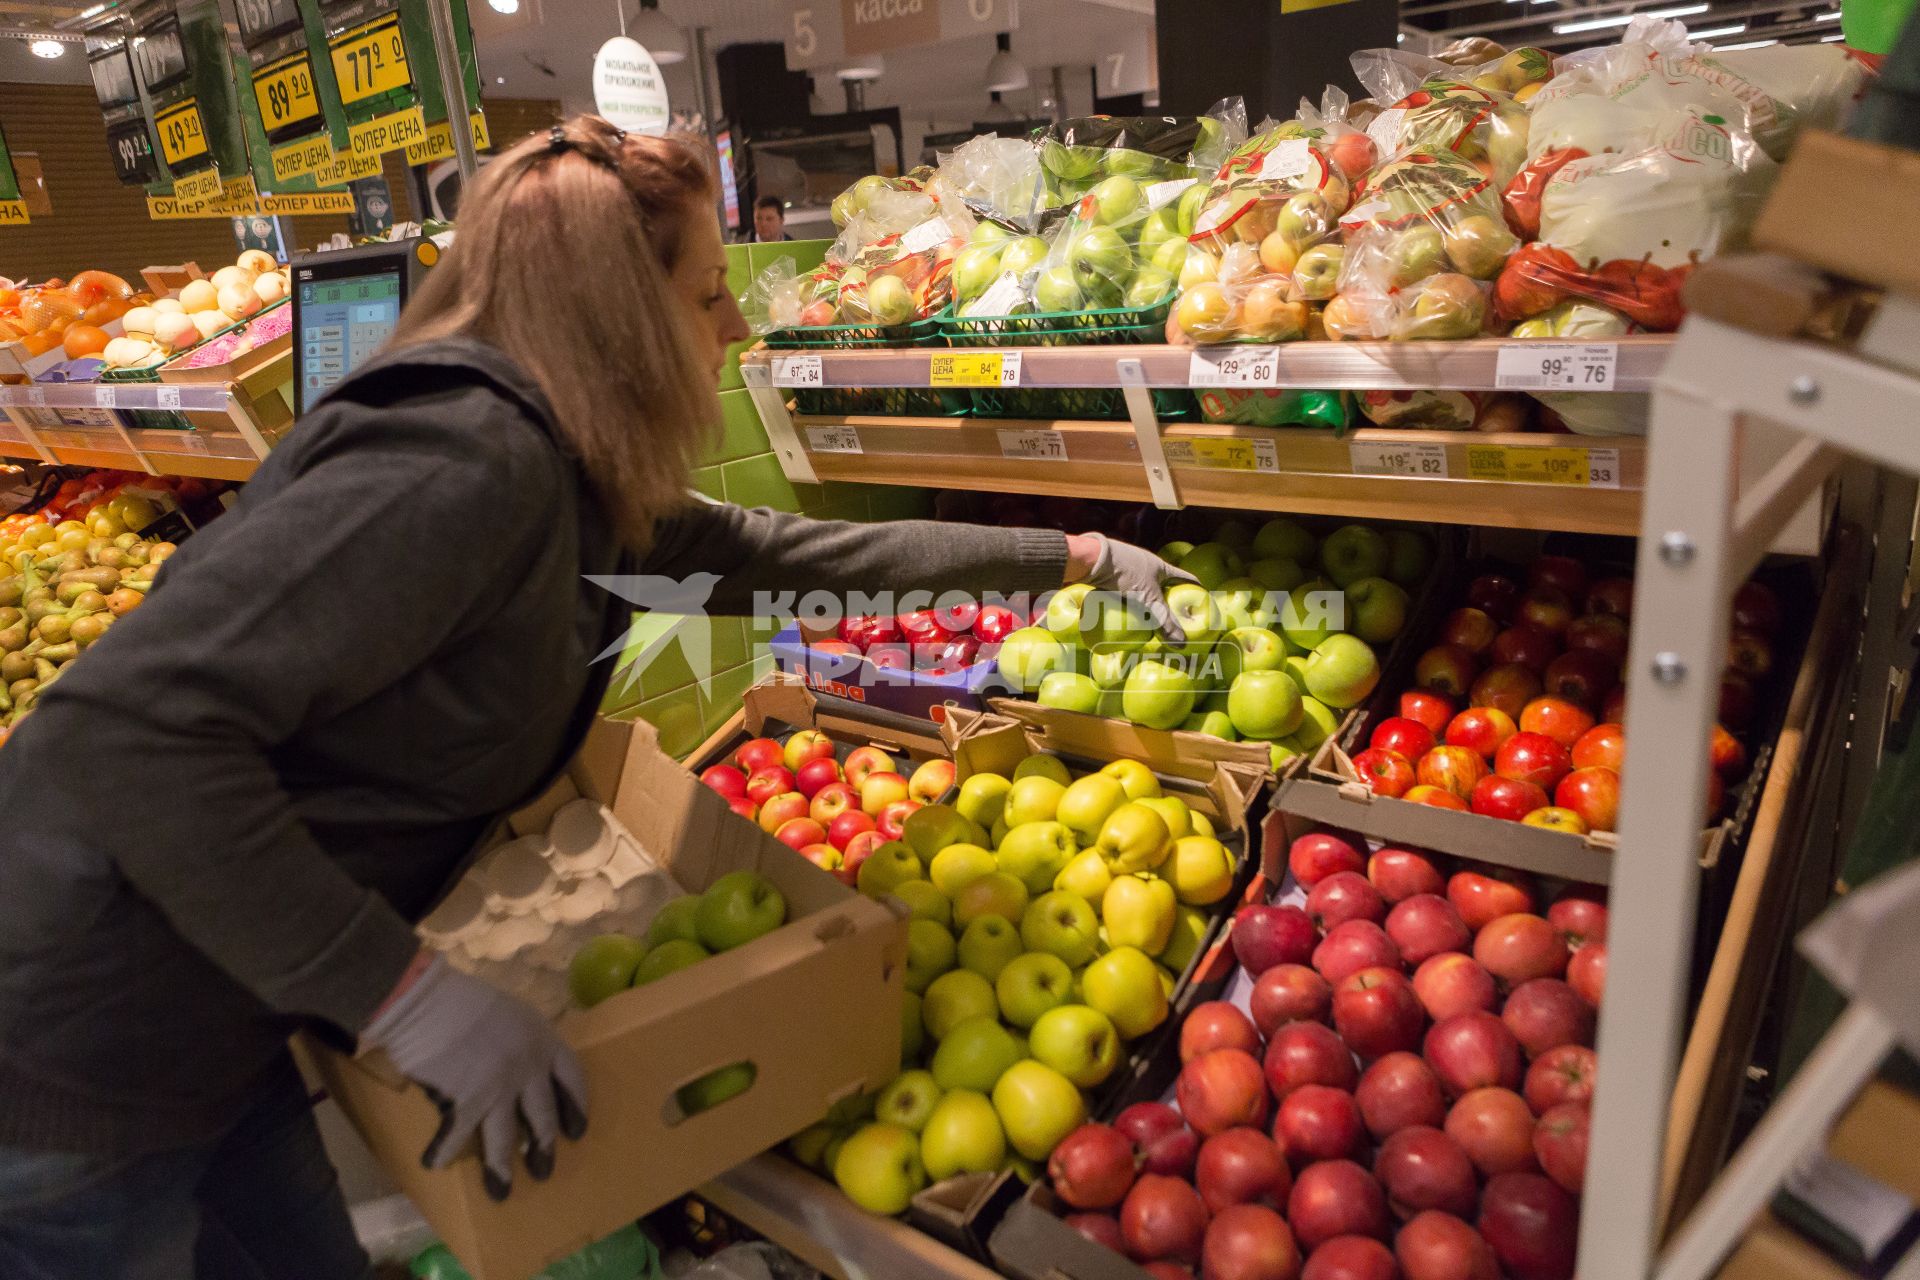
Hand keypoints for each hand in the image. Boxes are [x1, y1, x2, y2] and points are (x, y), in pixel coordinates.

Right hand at [360, 955, 586, 1199]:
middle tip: (544, 1169)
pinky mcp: (467, 1103)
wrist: (428, 1002)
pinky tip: (436, 1163)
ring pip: (505, 1138)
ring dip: (502, 1167)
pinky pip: (457, 1136)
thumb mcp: (511, 1013)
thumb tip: (520, 1068)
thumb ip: (523, 1042)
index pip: (572, 1078)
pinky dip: (445, 1151)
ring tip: (503, 1191)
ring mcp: (500, 1089)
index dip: (577, 1105)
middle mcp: (529, 1069)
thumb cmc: (465, 1000)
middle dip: (544, 1146)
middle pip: (543, 1116)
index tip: (577, 1129)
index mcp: (544, 1040)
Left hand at [1073, 532, 1198, 644]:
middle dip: (1168, 600)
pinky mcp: (1113, 575)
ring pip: (1144, 589)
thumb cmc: (1125, 573)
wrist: (1092, 559)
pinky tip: (1128, 615)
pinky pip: (1126, 592)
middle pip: (1164, 585)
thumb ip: (1164, 620)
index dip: (1195, 588)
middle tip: (1173, 618)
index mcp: (1161, 567)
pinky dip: (1130, 603)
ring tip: (1150, 621)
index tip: (1202, 600)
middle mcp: (1147, 566)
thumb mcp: (1147, 598)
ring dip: (1147, 603)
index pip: (1185, 577)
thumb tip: (1181, 643)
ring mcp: (1129, 569)